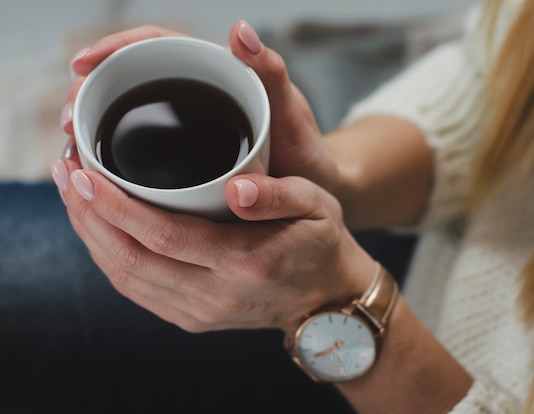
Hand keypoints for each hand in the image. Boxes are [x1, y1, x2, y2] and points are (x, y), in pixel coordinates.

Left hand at [51, 146, 375, 333]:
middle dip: (91, 216)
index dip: (118, 206)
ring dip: (92, 237)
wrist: (326, 298)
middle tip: (66, 173)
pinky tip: (98, 231)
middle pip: (133, 259)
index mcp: (245, 262)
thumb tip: (236, 188)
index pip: (165, 235)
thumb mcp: (317, 207)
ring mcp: (200, 312)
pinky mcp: (192, 319)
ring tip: (73, 197)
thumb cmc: (320, 244)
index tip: (86, 173)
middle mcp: (216, 294)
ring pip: (127, 278)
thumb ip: (279, 195)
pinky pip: (137, 291)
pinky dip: (109, 260)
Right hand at [61, 22, 338, 190]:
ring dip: (97, 127)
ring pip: (131, 115)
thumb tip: (242, 30)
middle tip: (71, 123)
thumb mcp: (289, 112)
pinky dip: (117, 157)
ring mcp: (188, 127)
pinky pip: (143, 148)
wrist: (313, 189)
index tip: (82, 65)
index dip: (114, 50)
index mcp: (215, 73)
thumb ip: (270, 74)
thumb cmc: (305, 148)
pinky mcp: (186, 160)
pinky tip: (98, 175)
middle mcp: (196, 96)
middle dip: (93, 93)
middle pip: (131, 80)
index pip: (155, 46)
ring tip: (74, 150)